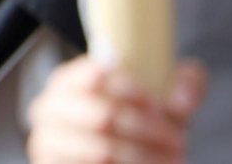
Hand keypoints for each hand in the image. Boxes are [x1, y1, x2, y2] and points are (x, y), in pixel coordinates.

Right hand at [27, 55, 206, 163]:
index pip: (95, 75)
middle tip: (179, 140)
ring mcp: (48, 142)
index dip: (130, 89)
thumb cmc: (137, 122)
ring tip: (173, 158)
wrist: (116, 159)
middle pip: (104, 115)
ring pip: (103, 151)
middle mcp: (49, 108)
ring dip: (144, 157)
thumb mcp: (159, 100)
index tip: (157, 103)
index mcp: (67, 80)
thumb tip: (183, 99)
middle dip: (147, 129)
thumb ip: (183, 85)